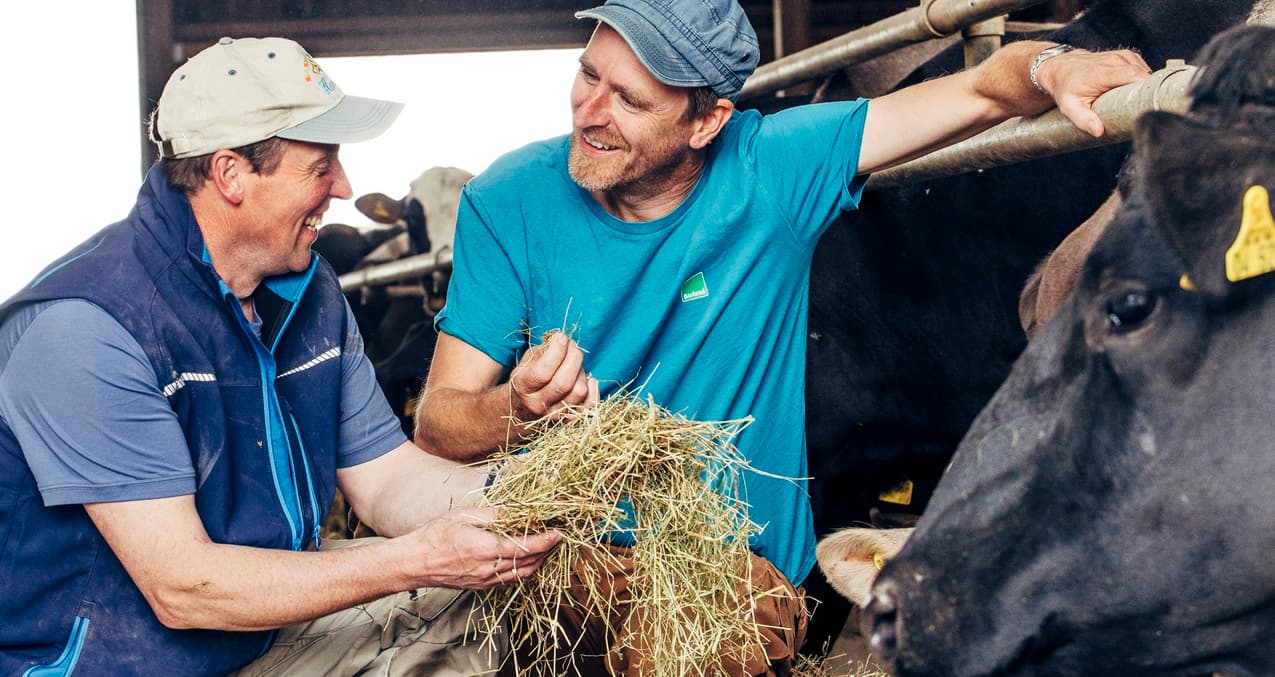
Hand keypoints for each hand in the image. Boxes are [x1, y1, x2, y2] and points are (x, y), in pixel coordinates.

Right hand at [406, 507, 560, 589]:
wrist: (415, 563)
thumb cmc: (435, 536)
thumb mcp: (464, 516)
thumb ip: (493, 515)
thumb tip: (514, 513)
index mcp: (486, 549)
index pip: (525, 547)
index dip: (545, 541)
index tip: (558, 533)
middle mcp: (488, 569)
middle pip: (529, 563)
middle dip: (546, 550)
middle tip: (556, 536)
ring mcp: (485, 581)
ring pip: (522, 574)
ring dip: (538, 561)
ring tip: (545, 546)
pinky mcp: (481, 586)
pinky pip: (510, 580)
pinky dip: (524, 569)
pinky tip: (526, 559)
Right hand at [507, 332, 599, 419]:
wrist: (522, 410)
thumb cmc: (527, 379)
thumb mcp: (526, 362)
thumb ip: (543, 351)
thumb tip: (563, 341)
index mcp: (523, 387)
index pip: (543, 372)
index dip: (556, 351)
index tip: (561, 338)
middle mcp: (537, 404)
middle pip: (564, 382)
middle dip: (573, 358)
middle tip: (573, 346)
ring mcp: (554, 415)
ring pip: (578, 391)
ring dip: (581, 372)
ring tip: (575, 365)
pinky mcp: (569, 420)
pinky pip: (590, 404)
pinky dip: (593, 388)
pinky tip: (587, 379)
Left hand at [1037, 47, 1150, 136]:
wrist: (1060, 68)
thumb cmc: (1065, 88)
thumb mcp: (1069, 107)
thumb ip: (1083, 119)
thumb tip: (1099, 131)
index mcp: (1103, 73)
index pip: (1134, 76)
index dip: (1146, 88)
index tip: (1151, 103)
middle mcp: (1114, 61)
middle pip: (1143, 74)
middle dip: (1149, 90)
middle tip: (1146, 108)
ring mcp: (1121, 56)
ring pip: (1145, 70)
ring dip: (1145, 85)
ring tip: (1139, 101)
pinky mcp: (1126, 55)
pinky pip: (1142, 67)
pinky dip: (1142, 78)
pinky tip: (1135, 90)